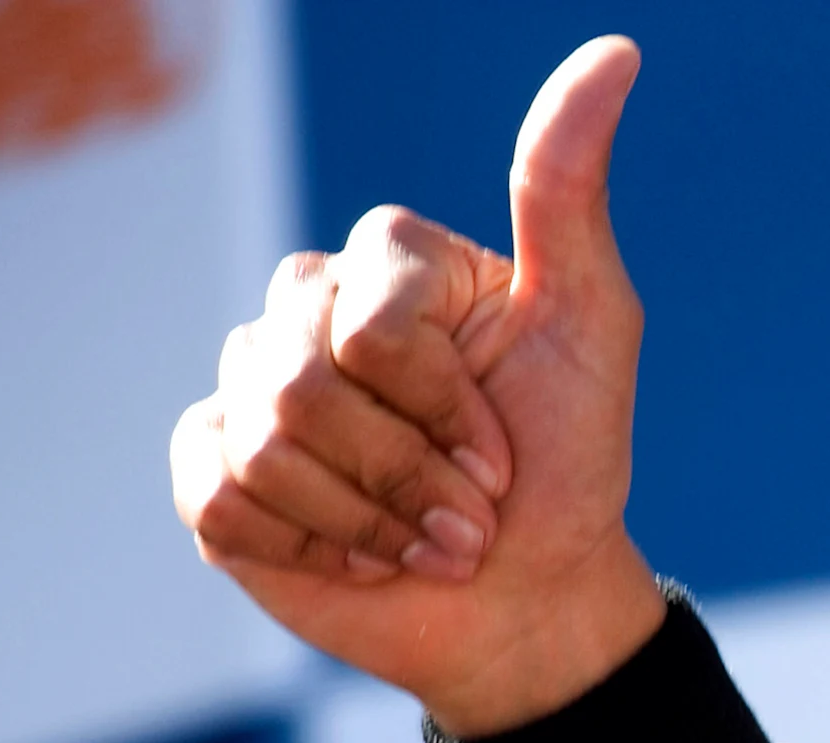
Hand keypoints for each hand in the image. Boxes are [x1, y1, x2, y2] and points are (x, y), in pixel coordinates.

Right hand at [172, 36, 666, 736]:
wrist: (528, 600)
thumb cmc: (568, 461)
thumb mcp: (593, 325)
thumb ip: (569, 191)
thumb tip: (616, 51)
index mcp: (387, 264)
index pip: (372, 323)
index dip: (443, 407)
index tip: (503, 455)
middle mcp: (307, 310)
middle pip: (302, 383)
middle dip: (407, 475)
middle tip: (468, 515)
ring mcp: (250, 389)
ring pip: (261, 444)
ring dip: (366, 519)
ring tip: (424, 542)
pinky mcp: (214, 473)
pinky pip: (218, 493)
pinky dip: (306, 545)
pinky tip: (357, 554)